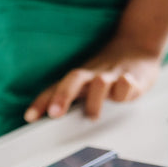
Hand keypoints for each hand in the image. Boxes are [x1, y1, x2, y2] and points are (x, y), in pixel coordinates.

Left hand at [24, 36, 162, 121]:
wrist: (137, 45)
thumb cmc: (106, 72)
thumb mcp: (84, 86)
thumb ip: (68, 103)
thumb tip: (48, 121)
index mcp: (77, 80)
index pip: (54, 89)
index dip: (41, 103)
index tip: (29, 117)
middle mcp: (91, 76)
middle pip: (73, 80)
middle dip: (62, 96)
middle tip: (54, 114)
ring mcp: (111, 76)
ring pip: (99, 83)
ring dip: (94, 100)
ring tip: (93, 116)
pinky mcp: (132, 78)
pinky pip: (126, 83)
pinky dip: (124, 90)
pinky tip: (122, 96)